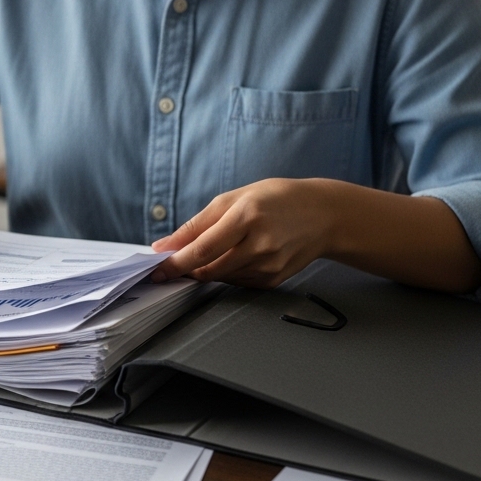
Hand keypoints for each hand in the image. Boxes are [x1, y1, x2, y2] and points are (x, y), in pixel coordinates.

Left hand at [150, 178, 336, 288]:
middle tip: (171, 265)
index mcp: (247, 217)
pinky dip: (227, 272)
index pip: (202, 249)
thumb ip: (197, 224)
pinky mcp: (273, 280)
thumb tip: (165, 246)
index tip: (156, 269)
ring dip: (206, 269)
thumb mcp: (234, 199)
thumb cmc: (275, 200)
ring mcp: (269, 266)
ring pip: (220, 277)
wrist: (324, 215)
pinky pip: (237, 282)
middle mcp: (259, 245)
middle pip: (208, 268)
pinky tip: (237, 255)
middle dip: (185, 269)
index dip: (175, 263)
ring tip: (216, 249)